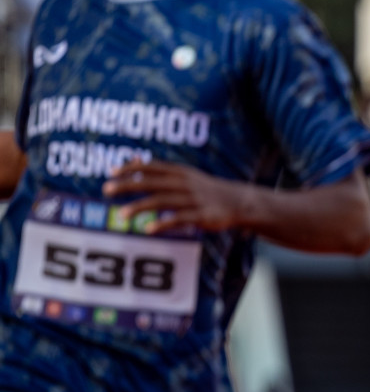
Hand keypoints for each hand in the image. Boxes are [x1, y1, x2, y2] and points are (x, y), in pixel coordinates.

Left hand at [104, 161, 251, 234]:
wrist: (239, 202)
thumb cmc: (206, 189)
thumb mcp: (186, 174)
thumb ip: (160, 170)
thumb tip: (133, 162)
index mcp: (179, 172)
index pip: (151, 167)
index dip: (130, 168)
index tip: (110, 173)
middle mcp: (184, 184)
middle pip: (152, 183)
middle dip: (129, 185)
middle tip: (107, 189)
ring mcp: (193, 200)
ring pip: (162, 201)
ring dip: (141, 207)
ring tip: (122, 215)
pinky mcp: (201, 215)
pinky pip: (180, 219)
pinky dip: (164, 223)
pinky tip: (149, 229)